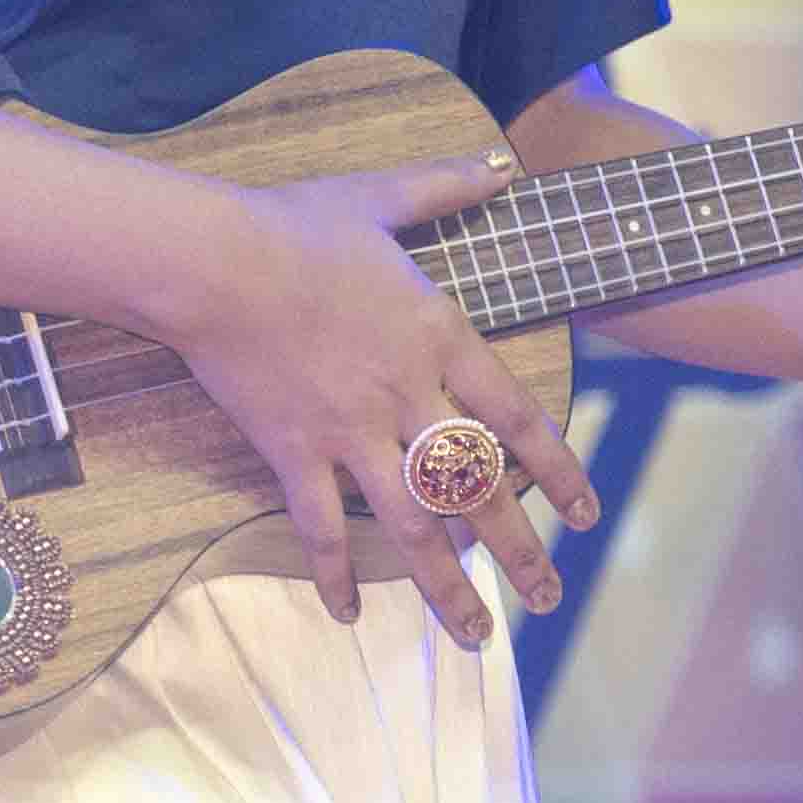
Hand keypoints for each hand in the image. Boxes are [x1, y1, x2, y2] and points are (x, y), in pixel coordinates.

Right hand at [155, 157, 588, 642]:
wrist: (214, 261)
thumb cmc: (294, 225)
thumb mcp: (380, 195)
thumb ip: (445, 188)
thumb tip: (500, 166)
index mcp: (438, 339)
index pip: (516, 419)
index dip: (558, 469)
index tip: (588, 511)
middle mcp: (407, 396)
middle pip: (478, 489)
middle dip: (520, 550)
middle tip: (549, 596)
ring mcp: (351, 432)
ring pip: (413, 525)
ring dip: (447, 586)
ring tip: (478, 637)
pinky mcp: (294, 452)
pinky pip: (320, 527)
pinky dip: (335, 573)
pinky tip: (349, 614)